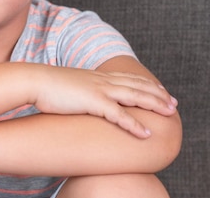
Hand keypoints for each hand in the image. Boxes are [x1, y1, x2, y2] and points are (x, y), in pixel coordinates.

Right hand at [31, 64, 177, 138]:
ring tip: (169, 113)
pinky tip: (146, 133)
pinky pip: (119, 115)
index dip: (147, 84)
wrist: (36, 81)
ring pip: (135, 96)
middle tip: (174, 103)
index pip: (129, 78)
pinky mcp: (94, 102)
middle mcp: (103, 80)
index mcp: (97, 76)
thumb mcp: (69, 86)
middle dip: (158, 94)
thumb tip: (82, 96)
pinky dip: (134, 125)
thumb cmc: (48, 86)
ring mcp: (100, 90)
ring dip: (155, 104)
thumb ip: (81, 90)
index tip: (161, 90)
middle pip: (138, 86)